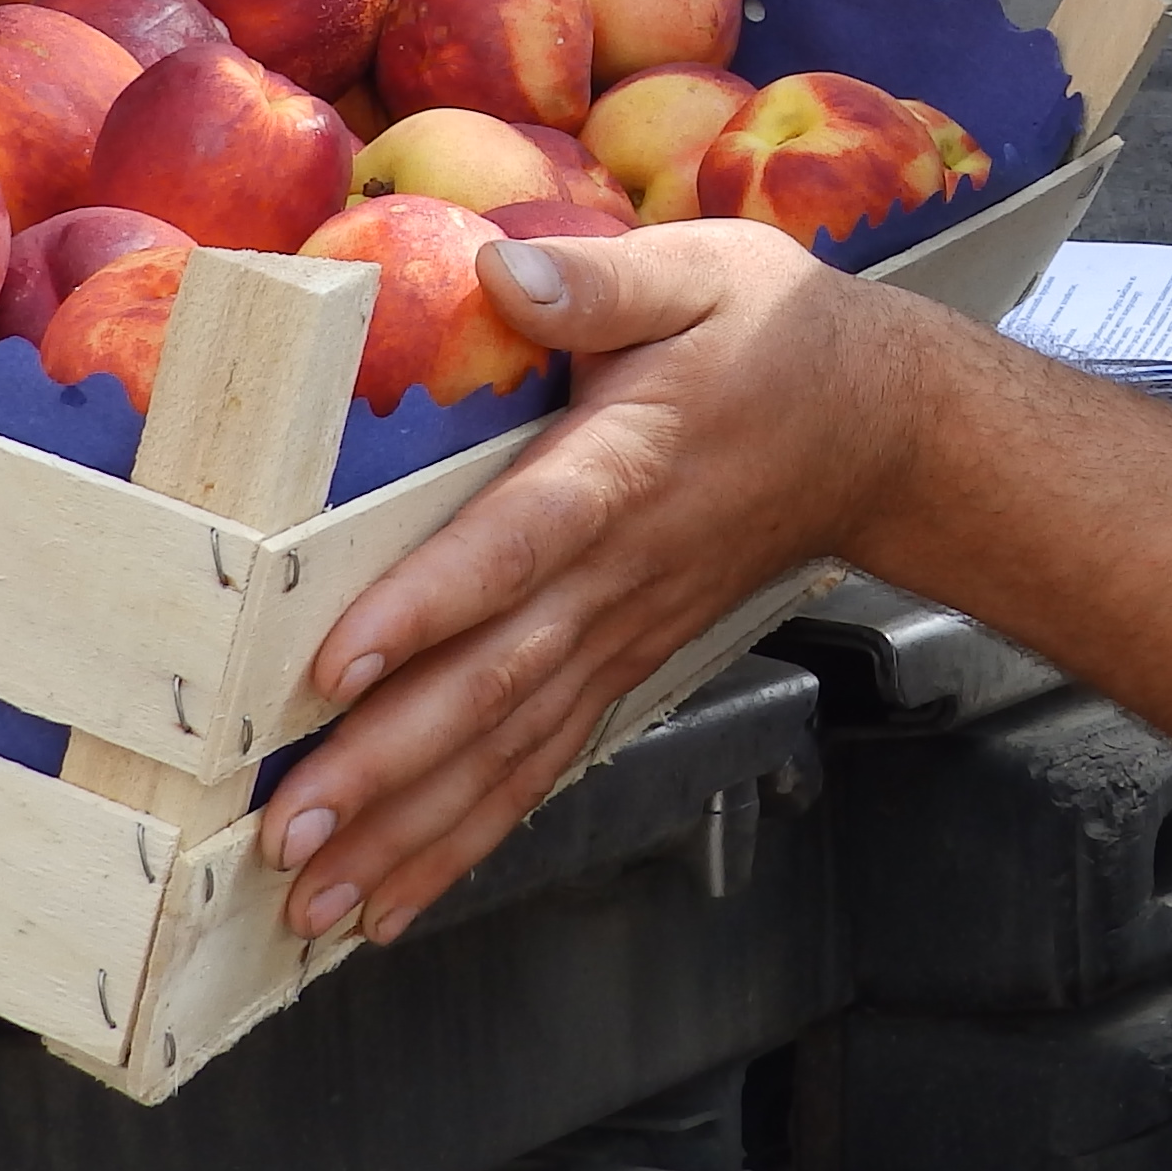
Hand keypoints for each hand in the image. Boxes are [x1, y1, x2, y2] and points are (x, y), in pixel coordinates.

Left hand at [257, 221, 941, 941]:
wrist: (884, 432)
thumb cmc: (779, 338)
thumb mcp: (701, 271)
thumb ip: (597, 281)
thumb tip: (502, 272)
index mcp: (623, 468)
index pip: (517, 545)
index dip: (428, 605)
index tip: (337, 664)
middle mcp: (616, 575)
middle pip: (495, 682)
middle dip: (387, 765)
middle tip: (287, 829)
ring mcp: (621, 635)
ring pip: (509, 749)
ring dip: (409, 830)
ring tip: (313, 899)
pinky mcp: (622, 666)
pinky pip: (540, 768)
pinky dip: (465, 840)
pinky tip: (394, 897)